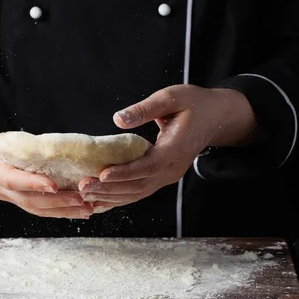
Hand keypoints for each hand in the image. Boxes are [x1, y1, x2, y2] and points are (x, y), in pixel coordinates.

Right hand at [0, 104, 92, 218]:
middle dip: (56, 202)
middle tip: (83, 200)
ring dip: (62, 210)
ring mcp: (6, 193)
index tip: (55, 184)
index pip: (10, 179)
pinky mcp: (16, 195)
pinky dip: (59, 209)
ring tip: (88, 208)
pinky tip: (80, 208)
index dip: (32, 183)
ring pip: (35, 208)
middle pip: (28, 200)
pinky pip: (38, 207)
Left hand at [79, 85, 257, 211]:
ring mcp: (168, 176)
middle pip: (139, 185)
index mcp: (176, 149)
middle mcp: (173, 169)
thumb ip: (145, 109)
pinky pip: (139, 192)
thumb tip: (118, 119)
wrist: (215, 118)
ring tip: (85, 195)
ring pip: (138, 193)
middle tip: (83, 187)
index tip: (101, 174)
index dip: (124, 172)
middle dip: (110, 188)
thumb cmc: (193, 104)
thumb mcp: (170, 98)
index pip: (147, 166)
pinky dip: (119, 197)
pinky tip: (100, 200)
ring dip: (111, 196)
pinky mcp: (163, 177)